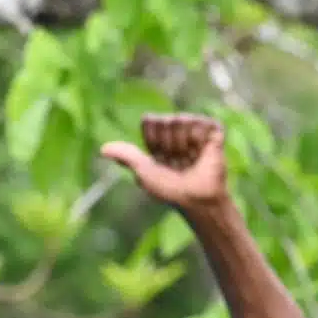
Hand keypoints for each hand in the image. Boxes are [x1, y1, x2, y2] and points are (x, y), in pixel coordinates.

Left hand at [100, 113, 228, 209]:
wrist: (195, 198)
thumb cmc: (168, 189)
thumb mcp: (143, 172)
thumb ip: (126, 156)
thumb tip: (103, 150)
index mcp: (158, 138)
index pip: (149, 120)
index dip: (153, 140)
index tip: (159, 157)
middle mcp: (176, 130)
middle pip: (166, 120)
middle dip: (168, 143)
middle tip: (177, 161)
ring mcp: (195, 130)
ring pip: (183, 119)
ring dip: (183, 143)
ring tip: (190, 158)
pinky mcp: (214, 132)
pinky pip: (202, 123)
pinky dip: (200, 139)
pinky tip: (203, 151)